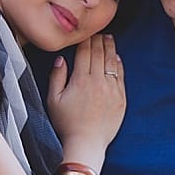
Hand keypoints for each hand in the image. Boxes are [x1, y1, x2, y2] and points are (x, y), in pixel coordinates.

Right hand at [47, 33, 125, 161]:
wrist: (86, 143)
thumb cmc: (67, 124)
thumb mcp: (53, 100)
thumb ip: (57, 77)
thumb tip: (61, 59)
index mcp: (80, 80)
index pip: (85, 52)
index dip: (85, 39)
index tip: (85, 33)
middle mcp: (98, 81)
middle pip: (99, 53)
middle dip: (99, 40)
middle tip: (98, 31)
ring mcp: (111, 89)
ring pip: (112, 62)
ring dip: (110, 48)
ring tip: (109, 39)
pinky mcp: (121, 98)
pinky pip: (121, 76)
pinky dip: (119, 64)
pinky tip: (117, 58)